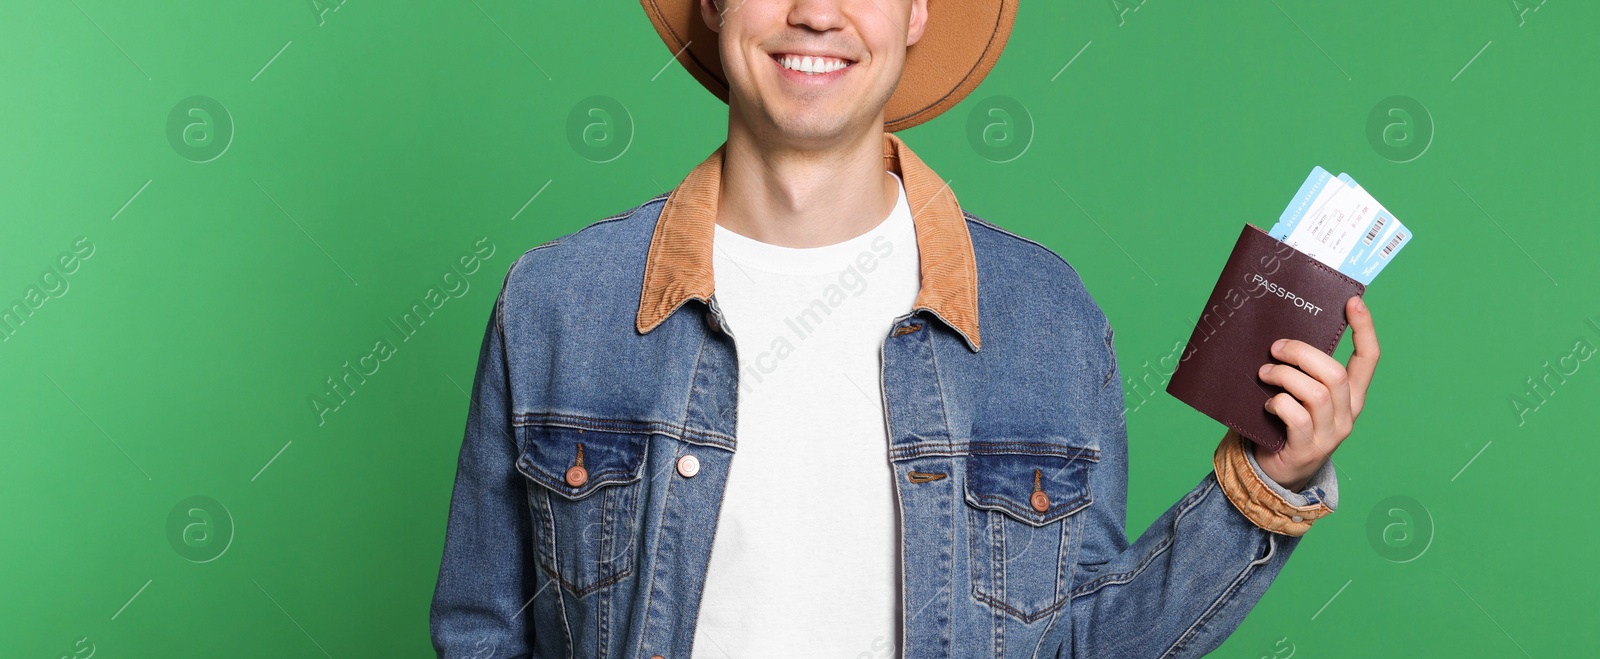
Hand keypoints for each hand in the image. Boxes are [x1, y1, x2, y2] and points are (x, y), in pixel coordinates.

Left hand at [1253, 296, 1379, 490]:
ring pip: (1316, 393)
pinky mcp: (1307, 449)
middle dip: (1302, 354)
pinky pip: (1296, 417)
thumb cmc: (1286, 422)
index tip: (1353, 302)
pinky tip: (1268, 404)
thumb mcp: (1302, 394)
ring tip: (1264, 374)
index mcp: (1351, 396)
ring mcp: (1330, 434)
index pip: (1369, 359)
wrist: (1278, 471)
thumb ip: (1303, 372)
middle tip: (1275, 349)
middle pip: (1336, 374)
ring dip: (1285, 376)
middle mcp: (1347, 414)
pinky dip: (1278, 404)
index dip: (1364, 329)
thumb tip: (1280, 336)